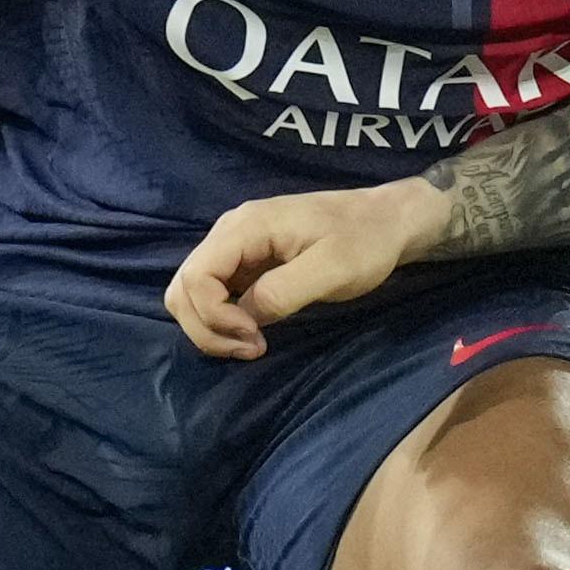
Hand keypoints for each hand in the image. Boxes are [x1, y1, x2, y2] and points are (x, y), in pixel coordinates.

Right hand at [164, 179, 440, 358]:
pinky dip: (221, 320)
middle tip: (252, 348)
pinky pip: (212, 294)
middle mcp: (229, 232)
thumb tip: (247, 319)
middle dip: (207, 328)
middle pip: (183, 288)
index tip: (255, 337)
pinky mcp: (244, 261)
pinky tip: (253, 331)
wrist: (387, 220)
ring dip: (210, 327)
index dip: (215, 317)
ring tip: (251, 344)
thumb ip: (283, 292)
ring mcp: (234, 246)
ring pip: (191, 293)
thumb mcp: (332, 269)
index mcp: (246, 227)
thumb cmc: (365, 241)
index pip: (196, 277)